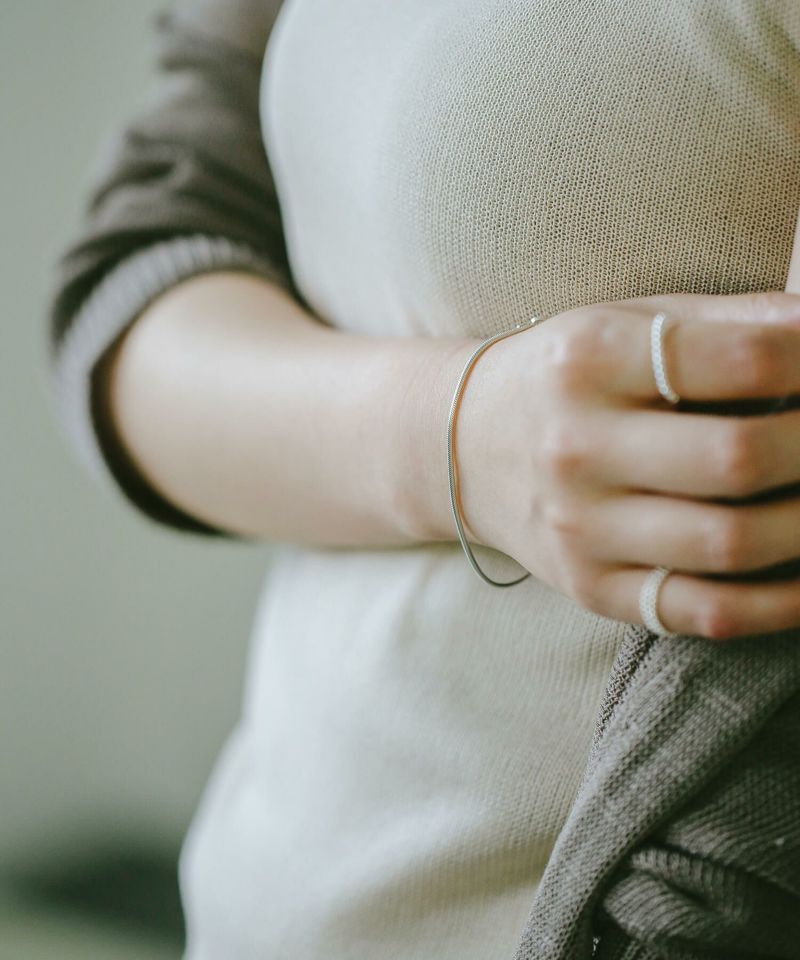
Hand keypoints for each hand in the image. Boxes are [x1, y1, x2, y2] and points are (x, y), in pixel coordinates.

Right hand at [454, 291, 799, 639]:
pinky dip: (781, 604)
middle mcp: (575, 446)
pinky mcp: (590, 587)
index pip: (743, 360)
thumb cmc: (565, 376)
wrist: (468, 446)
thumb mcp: (624, 322)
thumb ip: (729, 321)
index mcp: (588, 359)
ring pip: (729, 543)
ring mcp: (579, 527)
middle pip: (737, 457)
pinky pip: (703, 611)